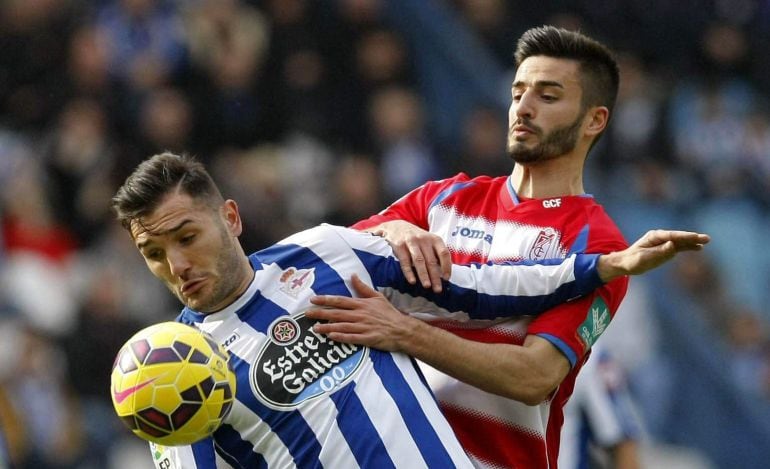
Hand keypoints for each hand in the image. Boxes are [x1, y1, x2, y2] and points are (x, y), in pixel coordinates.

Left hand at [306, 275, 421, 351]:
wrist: (403, 329)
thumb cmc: (389, 313)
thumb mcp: (377, 297)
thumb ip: (363, 288)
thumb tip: (353, 275)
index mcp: (362, 304)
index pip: (340, 301)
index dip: (326, 300)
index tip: (313, 299)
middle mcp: (360, 315)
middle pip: (337, 313)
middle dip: (321, 313)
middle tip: (307, 314)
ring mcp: (364, 327)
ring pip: (342, 326)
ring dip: (327, 327)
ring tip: (314, 328)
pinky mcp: (368, 338)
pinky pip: (352, 338)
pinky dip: (341, 337)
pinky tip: (331, 337)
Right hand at [368, 220, 450, 292]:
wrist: (395, 226)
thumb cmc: (416, 238)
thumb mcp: (428, 241)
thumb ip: (436, 253)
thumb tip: (444, 273)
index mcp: (434, 239)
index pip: (444, 253)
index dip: (447, 266)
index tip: (447, 278)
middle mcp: (424, 240)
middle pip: (431, 260)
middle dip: (435, 276)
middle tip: (438, 289)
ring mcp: (411, 242)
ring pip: (419, 261)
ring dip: (423, 275)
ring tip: (427, 286)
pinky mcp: (399, 245)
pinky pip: (405, 261)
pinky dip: (409, 272)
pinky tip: (412, 281)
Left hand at [599, 230, 709, 281]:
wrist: (625, 263)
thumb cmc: (632, 261)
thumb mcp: (644, 258)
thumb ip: (659, 252)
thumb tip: (672, 245)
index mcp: (654, 236)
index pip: (672, 236)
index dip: (684, 237)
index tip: (695, 237)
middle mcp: (660, 237)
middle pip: (678, 237)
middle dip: (692, 237)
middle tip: (706, 238)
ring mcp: (664, 242)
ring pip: (681, 242)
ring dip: (692, 242)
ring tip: (706, 241)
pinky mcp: (666, 249)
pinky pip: (679, 247)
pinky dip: (688, 247)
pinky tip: (698, 247)